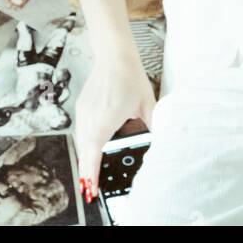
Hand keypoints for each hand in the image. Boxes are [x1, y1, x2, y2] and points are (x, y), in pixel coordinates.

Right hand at [75, 46, 156, 205]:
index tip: (91, 187)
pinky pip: (80, 130)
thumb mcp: (147, 102)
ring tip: (89, 174)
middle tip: (90, 188)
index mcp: (106, 119)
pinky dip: (84, 143)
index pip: (94, 152)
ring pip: (81, 141)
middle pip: (85, 151)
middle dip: (87, 171)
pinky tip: (89, 148)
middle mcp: (91, 117)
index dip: (92, 172)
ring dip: (84, 157)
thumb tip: (163, 137)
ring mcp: (84, 111)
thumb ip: (153, 123)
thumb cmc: (130, 76)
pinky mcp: (82, 106)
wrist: (114, 54)